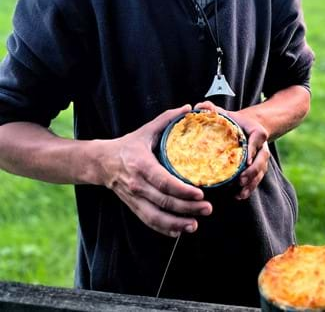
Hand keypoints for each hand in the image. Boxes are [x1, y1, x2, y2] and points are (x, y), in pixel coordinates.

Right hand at [98, 104, 212, 236]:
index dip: (182, 190)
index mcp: (141, 165)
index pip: (164, 181)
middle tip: (207, 208)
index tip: (200, 193)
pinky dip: (164, 229)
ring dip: (177, 224)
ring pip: (156, 217)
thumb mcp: (146, 130)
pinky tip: (179, 231)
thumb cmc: (128, 145)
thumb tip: (189, 108)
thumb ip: (167, 118)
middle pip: (164, 202)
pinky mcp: (134, 207)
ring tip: (195, 225)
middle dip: (187, 208)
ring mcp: (134, 198)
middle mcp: (137, 185)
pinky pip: (149, 221)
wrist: (101, 162)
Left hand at [194, 101, 270, 199]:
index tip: (246, 160)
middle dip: (253, 170)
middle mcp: (261, 145)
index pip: (258, 137)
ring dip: (252, 183)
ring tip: (240, 193)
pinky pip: (256, 179)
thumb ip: (211, 108)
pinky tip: (238, 196)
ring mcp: (260, 158)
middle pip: (262, 158)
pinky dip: (249, 189)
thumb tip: (197, 107)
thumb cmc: (232, 121)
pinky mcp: (257, 168)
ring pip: (261, 171)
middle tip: (241, 180)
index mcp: (255, 130)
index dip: (253, 148)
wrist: (246, 127)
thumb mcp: (223, 113)